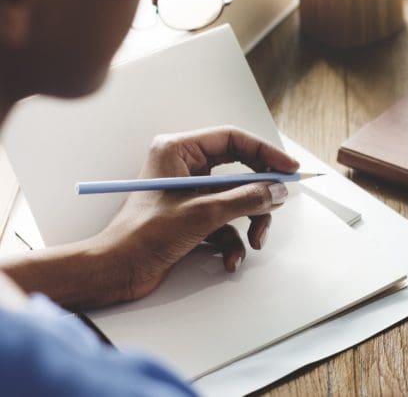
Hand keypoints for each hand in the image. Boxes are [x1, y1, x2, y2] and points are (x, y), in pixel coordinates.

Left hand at [95, 126, 298, 301]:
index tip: (288, 169)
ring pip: (236, 198)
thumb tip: (277, 191)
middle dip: (259, 194)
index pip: (233, 139)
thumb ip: (246, 199)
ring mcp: (189, 192)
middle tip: (277, 203)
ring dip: (249, 222)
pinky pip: (226, 221)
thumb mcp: (203, 213)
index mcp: (178, 150)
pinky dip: (233, 241)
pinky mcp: (191, 216)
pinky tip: (230, 259)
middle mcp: (184, 166)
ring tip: (254, 241)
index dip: (265, 153)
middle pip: (239, 170)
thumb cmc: (143, 236)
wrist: (115, 272)